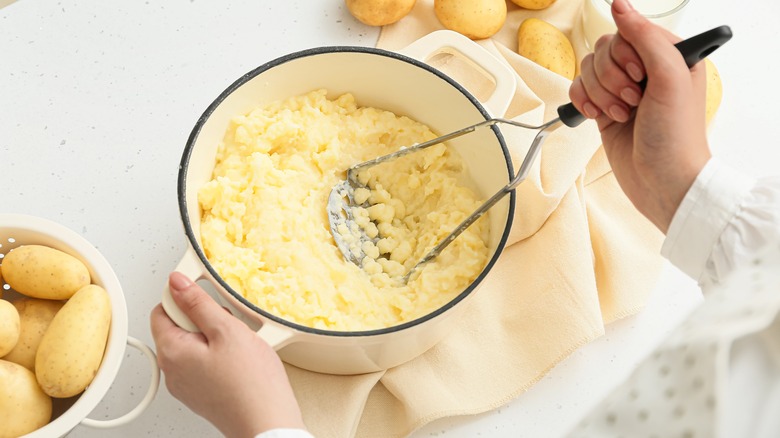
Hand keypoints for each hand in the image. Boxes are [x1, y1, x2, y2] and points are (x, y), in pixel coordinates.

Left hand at [150, 272, 305, 437]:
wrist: (267, 422)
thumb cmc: (250, 383)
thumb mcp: (227, 329)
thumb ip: (198, 303)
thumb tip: (178, 283)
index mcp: (172, 351)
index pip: (161, 309)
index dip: (185, 298)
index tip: (206, 299)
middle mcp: (172, 370)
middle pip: (178, 327)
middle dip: (203, 319)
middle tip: (228, 327)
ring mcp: (186, 384)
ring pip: (193, 344)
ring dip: (214, 337)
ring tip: (238, 346)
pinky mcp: (201, 393)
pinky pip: (203, 363)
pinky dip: (219, 355)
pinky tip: (239, 360)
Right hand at [569, 0, 710, 232]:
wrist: (662, 182)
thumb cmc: (676, 136)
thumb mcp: (670, 78)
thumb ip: (645, 37)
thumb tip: (619, 5)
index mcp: (668, 55)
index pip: (628, 32)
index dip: (625, 55)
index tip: (640, 78)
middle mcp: (644, 69)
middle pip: (603, 49)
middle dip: (611, 79)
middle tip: (632, 102)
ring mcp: (622, 89)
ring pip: (588, 69)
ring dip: (599, 94)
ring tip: (621, 115)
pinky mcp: (603, 108)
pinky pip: (577, 89)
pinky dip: (582, 103)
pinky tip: (597, 118)